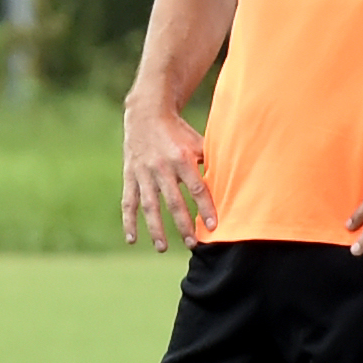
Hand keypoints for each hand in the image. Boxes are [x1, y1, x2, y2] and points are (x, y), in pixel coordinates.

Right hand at [119, 102, 209, 253]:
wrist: (146, 114)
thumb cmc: (178, 131)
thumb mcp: (197, 141)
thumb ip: (211, 161)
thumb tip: (233, 180)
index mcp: (181, 158)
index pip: (196, 187)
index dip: (205, 207)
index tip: (214, 226)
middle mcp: (161, 167)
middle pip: (174, 201)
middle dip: (183, 224)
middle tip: (192, 244)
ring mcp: (144, 173)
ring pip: (150, 205)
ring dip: (156, 228)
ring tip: (162, 248)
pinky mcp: (130, 176)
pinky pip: (129, 201)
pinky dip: (129, 221)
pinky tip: (131, 239)